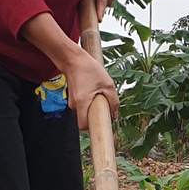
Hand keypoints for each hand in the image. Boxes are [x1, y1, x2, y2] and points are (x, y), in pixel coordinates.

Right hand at [22, 10, 118, 130]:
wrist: (73, 59)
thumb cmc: (89, 69)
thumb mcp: (107, 84)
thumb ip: (113, 101)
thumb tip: (115, 115)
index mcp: (82, 103)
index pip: (83, 126)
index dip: (93, 130)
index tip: (103, 130)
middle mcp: (75, 105)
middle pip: (86, 120)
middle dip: (97, 118)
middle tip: (107, 109)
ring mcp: (73, 102)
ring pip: (86, 113)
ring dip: (95, 109)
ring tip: (101, 95)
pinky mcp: (74, 98)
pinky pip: (84, 106)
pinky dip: (91, 103)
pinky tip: (96, 91)